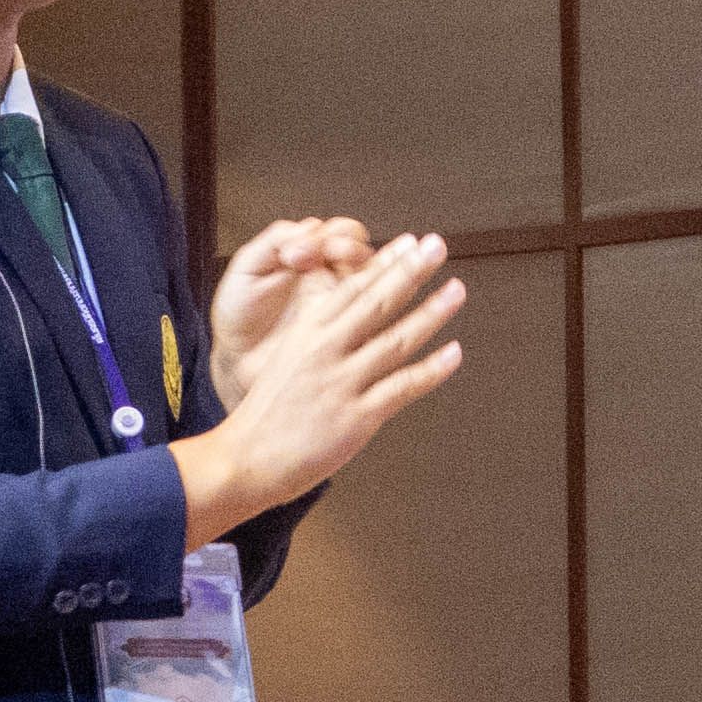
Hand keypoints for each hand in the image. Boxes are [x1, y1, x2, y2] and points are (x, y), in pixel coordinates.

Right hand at [180, 229, 465, 533]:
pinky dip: (431, 370)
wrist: (245, 459)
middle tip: (437, 246)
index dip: (385, 262)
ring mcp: (342, 382)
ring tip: (456, 290)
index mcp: (307, 331)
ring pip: (395, 339)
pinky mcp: (356, 416)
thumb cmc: (268, 412)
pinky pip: (401, 387)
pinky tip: (453, 353)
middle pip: (376, 302)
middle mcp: (326, 350)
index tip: (410, 243)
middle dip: (411, 270)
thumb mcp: (288, 358)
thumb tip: (359, 316)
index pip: (352, 287)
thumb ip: (322, 337)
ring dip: (431, 312)